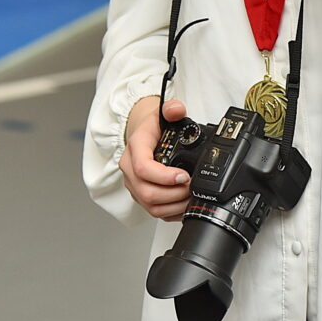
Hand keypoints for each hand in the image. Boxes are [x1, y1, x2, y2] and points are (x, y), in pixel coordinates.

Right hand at [119, 97, 191, 220]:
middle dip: (173, 194)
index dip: (164, 176)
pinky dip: (171, 212)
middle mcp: (130, 169)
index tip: (183, 176)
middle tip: (191, 187)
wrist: (145, 135)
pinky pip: (153, 211)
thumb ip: (172, 109)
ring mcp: (134, 184)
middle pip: (146, 191)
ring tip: (190, 196)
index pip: (142, 168)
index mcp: (135, 147)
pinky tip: (183, 204)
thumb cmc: (153, 127)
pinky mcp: (140, 195)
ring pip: (150, 205)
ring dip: (173, 205)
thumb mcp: (163, 113)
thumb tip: (177, 110)